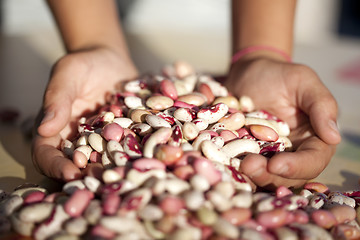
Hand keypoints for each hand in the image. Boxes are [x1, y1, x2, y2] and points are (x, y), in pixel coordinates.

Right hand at [32, 47, 137, 180]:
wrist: (111, 59)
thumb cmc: (84, 63)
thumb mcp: (68, 73)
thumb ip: (57, 98)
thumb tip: (44, 128)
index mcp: (55, 129)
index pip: (46, 153)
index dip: (55, 166)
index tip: (70, 172)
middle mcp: (78, 140)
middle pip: (76, 165)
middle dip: (88, 176)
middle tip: (103, 181)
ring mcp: (102, 141)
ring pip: (104, 162)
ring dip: (114, 171)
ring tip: (127, 175)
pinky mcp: (122, 137)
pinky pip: (128, 150)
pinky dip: (136, 156)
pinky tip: (149, 157)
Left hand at [225, 56, 340, 189]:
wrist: (248, 74)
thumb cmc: (279, 75)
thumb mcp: (303, 81)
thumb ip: (321, 105)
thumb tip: (333, 137)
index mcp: (312, 139)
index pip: (312, 160)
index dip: (297, 167)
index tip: (276, 165)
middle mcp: (291, 153)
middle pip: (287, 176)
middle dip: (270, 176)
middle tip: (249, 166)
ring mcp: (267, 156)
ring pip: (265, 177)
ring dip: (252, 176)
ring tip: (238, 165)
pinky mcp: (246, 154)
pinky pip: (242, 167)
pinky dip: (235, 169)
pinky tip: (224, 164)